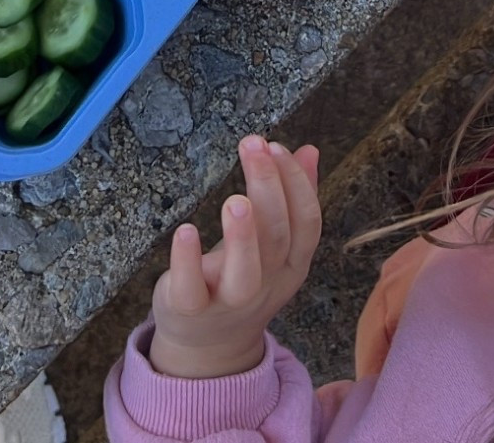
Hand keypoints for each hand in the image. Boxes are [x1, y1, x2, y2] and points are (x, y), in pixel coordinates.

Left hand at [148, 136, 320, 378]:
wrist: (208, 347)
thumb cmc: (242, 279)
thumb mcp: (274, 245)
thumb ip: (292, 198)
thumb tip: (309, 150)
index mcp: (291, 264)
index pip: (307, 222)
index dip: (297, 184)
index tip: (277, 146)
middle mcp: (266, 283)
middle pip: (277, 237)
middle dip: (269, 187)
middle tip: (255, 145)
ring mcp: (229, 300)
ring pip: (244, 273)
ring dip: (242, 235)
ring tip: (235, 198)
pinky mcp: (191, 309)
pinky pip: (191, 291)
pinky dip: (187, 261)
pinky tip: (184, 230)